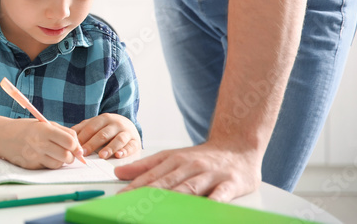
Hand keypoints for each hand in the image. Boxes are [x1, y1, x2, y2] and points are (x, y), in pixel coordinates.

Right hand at [1, 118, 83, 169]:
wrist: (3, 136)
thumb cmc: (27, 129)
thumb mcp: (44, 124)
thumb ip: (63, 132)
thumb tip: (79, 148)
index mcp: (44, 130)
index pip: (69, 141)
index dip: (76, 145)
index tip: (76, 147)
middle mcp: (39, 143)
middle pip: (66, 156)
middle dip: (70, 156)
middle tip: (67, 153)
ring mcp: (34, 156)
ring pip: (58, 164)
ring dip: (61, 161)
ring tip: (55, 154)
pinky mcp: (30, 166)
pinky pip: (48, 168)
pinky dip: (50, 164)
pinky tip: (44, 157)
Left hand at [73, 113, 140, 159]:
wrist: (128, 125)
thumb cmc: (107, 128)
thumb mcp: (95, 124)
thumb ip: (82, 129)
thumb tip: (66, 135)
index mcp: (104, 118)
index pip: (91, 128)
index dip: (83, 137)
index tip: (75, 147)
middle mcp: (116, 123)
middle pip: (103, 134)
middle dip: (92, 144)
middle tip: (84, 153)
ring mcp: (127, 132)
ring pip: (118, 139)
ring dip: (109, 148)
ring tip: (102, 156)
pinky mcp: (135, 141)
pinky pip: (131, 146)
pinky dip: (125, 151)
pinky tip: (118, 156)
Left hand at [113, 142, 261, 200]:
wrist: (238, 146)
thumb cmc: (201, 157)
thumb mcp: (172, 156)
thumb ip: (146, 166)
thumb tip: (119, 172)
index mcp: (174, 160)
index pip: (151, 175)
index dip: (135, 186)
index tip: (121, 197)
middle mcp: (190, 166)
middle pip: (167, 182)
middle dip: (149, 194)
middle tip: (135, 206)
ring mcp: (210, 174)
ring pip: (189, 188)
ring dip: (174, 199)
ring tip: (159, 211)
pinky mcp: (230, 184)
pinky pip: (220, 195)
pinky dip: (211, 203)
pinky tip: (202, 211)